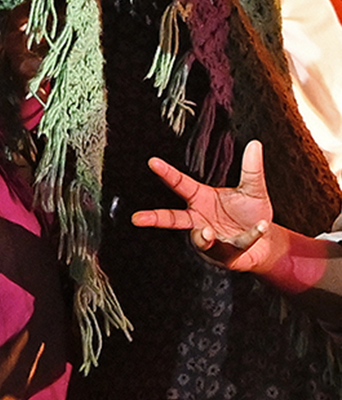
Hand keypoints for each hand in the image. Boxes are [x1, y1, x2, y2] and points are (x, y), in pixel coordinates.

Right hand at [131, 140, 279, 270]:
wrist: (263, 244)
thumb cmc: (250, 216)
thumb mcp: (253, 189)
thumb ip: (252, 169)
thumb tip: (254, 144)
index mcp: (201, 199)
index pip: (180, 184)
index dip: (166, 173)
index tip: (153, 162)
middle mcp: (199, 220)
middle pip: (171, 219)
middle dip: (154, 219)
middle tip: (137, 218)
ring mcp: (209, 239)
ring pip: (199, 238)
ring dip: (202, 236)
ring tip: (206, 231)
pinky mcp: (225, 255)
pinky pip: (234, 245)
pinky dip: (250, 235)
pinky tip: (259, 227)